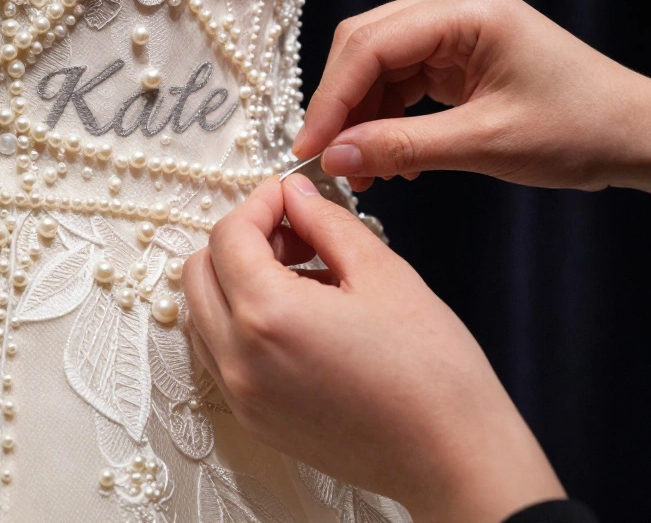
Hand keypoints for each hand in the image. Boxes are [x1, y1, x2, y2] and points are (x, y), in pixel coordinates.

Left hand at [183, 174, 565, 522]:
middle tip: (295, 234)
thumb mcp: (382, 273)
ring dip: (235, 282)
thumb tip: (295, 195)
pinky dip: (240, 323)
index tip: (289, 195)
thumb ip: (326, 222)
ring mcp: (241, 394)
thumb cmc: (430, 371)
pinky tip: (296, 318)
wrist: (450, 455)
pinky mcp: (253, 418)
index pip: (229, 235)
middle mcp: (239, 358)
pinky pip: (220, 354)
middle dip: (240, 240)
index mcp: (267, 314)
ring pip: (202, 314)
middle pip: (199, 272)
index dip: (259, 203)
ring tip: (300, 276)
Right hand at [292, 0, 650, 256]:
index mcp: (466, 10)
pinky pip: (402, 81)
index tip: (309, 151)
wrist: (640, 135)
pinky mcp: (460, 53)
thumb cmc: (580, 131)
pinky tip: (392, 161)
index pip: (370, 46)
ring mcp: (457, 28)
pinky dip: (387, 119)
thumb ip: (402, 147)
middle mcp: (455, 7)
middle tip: (327, 162)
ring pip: (378, 67)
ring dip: (362, 117)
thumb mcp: (485, 143)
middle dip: (341, 106)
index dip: (331, 100)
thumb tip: (334, 158)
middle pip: (365, 46)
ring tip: (364, 172)